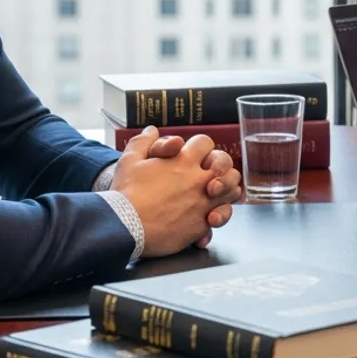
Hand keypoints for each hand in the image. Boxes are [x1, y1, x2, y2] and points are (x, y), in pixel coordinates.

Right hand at [112, 129, 223, 257]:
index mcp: (183, 160)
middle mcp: (198, 179)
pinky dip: (218, 216)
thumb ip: (143, 142)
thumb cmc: (126, 193)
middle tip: (209, 173)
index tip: (191, 155)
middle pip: (225, 164)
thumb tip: (152, 130)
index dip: (199, 147)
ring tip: (213, 193)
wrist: (124, 227)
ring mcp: (203, 202)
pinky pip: (221, 216)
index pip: (205, 142)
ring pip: (232, 190)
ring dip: (226, 189)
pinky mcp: (201, 223)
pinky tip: (208, 217)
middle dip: (220, 165)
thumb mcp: (129, 160)